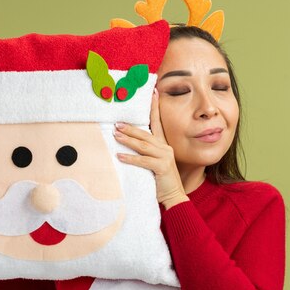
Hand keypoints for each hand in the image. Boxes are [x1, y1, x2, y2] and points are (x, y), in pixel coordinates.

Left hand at [114, 89, 188, 208]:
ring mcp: (165, 157)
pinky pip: (143, 161)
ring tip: (115, 135)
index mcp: (163, 145)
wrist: (174, 196)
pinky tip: (119, 156)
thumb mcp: (153, 163)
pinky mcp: (162, 168)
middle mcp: (165, 148)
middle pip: (146, 133)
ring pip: (144, 145)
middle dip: (130, 128)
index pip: (158, 122)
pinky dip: (131, 158)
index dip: (155, 107)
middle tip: (116, 124)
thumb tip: (126, 143)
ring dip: (128, 140)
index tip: (153, 92)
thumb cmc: (160, 180)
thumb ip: (145, 153)